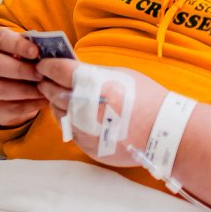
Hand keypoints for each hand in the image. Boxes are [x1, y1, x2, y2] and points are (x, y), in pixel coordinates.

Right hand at [0, 29, 51, 127]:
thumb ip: (32, 50)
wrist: (2, 88)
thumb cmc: (17, 63)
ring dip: (23, 90)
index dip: (18, 45)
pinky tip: (42, 101)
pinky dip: (28, 105)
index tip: (36, 52)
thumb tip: (50, 54)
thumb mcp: (21, 52)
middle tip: (40, 74)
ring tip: (43, 90)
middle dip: (20, 70)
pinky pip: (7, 107)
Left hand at [35, 59, 165, 166]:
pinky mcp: (87, 146)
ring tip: (64, 97)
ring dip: (57, 103)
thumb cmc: (146, 98)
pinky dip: (71, 121)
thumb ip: (91, 72)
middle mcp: (82, 107)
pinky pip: (70, 130)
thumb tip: (69, 68)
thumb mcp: (119, 74)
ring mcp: (83, 129)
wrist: (166, 133)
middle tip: (46, 79)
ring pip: (57, 112)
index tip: (44, 65)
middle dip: (47, 83)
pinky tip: (80, 116)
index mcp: (91, 84)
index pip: (56, 71)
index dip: (47, 66)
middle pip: (51, 91)